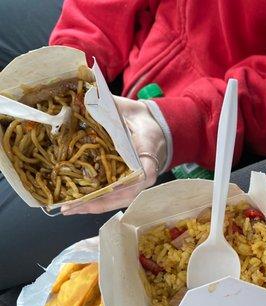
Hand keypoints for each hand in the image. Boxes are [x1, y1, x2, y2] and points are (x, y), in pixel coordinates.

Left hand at [62, 96, 166, 214]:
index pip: (144, 173)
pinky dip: (94, 202)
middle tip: (74, 206)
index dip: (127, 183)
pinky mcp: (129, 186)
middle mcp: (146, 175)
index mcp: (150, 154)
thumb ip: (112, 105)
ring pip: (117, 200)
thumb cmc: (142, 121)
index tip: (110, 188)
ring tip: (69, 209)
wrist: (154, 129)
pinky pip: (113, 198)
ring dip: (93, 206)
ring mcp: (138, 183)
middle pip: (125, 196)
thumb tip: (88, 95)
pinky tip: (76, 204)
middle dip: (98, 202)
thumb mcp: (131, 110)